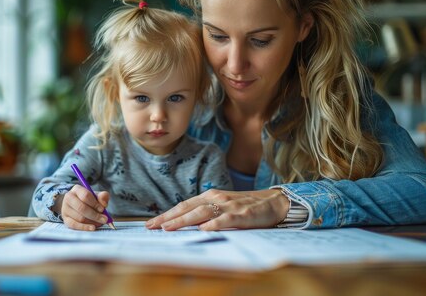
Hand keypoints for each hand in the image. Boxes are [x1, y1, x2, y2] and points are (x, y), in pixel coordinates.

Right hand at [57, 185, 110, 230]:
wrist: (76, 205)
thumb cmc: (89, 200)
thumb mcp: (96, 196)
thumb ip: (103, 197)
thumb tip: (104, 204)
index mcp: (77, 189)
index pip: (85, 195)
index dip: (95, 203)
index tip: (102, 209)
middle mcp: (69, 197)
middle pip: (81, 208)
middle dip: (95, 215)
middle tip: (104, 219)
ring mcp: (65, 209)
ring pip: (79, 218)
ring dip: (92, 222)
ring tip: (100, 222)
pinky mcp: (65, 219)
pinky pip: (74, 225)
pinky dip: (84, 227)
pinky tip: (92, 227)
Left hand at [145, 189, 289, 230]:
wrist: (274, 202)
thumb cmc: (246, 206)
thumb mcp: (223, 206)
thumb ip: (206, 213)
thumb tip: (184, 225)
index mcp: (210, 196)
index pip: (183, 205)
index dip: (167, 214)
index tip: (151, 223)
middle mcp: (217, 198)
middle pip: (188, 208)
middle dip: (168, 218)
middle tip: (152, 226)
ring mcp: (229, 205)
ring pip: (202, 212)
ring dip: (184, 220)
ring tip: (169, 228)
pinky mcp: (242, 214)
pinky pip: (226, 219)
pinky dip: (214, 224)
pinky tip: (203, 229)